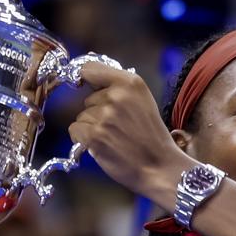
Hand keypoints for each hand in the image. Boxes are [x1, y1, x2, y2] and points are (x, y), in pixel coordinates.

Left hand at [65, 62, 188, 199]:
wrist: (160, 166)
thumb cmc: (152, 137)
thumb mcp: (143, 101)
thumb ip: (120, 89)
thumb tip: (91, 81)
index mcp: (131, 82)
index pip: (91, 69)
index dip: (85, 79)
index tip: (83, 86)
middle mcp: (117, 95)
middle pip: (87, 100)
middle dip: (97, 113)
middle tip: (117, 127)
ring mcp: (105, 115)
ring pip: (82, 117)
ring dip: (91, 128)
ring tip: (113, 138)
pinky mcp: (95, 135)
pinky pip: (75, 130)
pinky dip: (83, 139)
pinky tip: (101, 145)